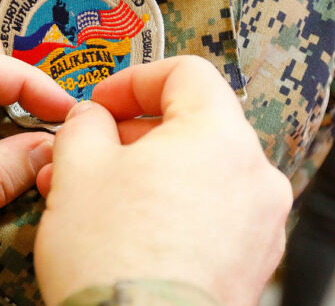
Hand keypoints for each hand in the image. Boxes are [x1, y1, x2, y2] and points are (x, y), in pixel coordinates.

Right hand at [34, 56, 291, 305]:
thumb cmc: (112, 255)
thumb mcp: (77, 167)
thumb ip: (83, 124)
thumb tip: (89, 118)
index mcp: (219, 136)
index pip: (185, 73)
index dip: (133, 80)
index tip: (99, 102)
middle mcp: (252, 175)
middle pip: (188, 125)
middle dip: (126, 135)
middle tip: (83, 152)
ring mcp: (257, 222)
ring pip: (192, 171)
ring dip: (140, 172)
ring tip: (89, 194)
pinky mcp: (248, 260)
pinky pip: (205, 211)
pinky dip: (166, 205)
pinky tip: (122, 225)